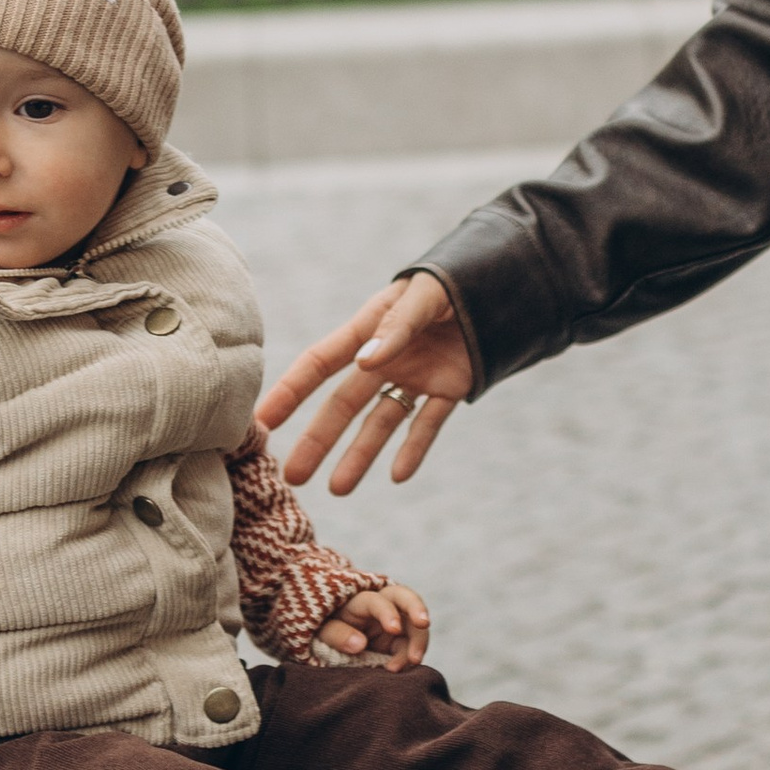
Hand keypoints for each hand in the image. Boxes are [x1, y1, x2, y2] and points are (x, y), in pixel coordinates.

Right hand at [259, 269, 475, 494]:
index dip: (292, 390)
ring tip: (338, 490)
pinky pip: (427, 424)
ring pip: (381, 422)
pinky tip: (398, 475)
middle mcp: (385, 358)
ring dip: (360, 455)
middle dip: (318, 439)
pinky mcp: (448, 388)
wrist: (505, 283)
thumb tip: (365, 362)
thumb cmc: (456, 279)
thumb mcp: (426, 294)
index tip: (264, 422)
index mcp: (370, 327)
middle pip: (344, 404)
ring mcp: (415, 376)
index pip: (321, 362)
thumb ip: (398, 326)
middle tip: (293, 476)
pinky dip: (414, 449)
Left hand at [316, 579, 431, 667]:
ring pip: (414, 622)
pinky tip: (404, 668)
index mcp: (357, 602)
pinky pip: (412, 645)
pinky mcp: (399, 640)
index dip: (386, 612)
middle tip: (424, 623)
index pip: (375, 601)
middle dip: (416, 607)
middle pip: (403, 597)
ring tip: (413, 661)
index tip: (394, 628)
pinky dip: (412, 656)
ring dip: (419, 640)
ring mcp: (393, 622)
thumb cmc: (324, 634)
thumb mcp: (321, 633)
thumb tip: (359, 644)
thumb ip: (337, 635)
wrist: (329, 643)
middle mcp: (380, 607)